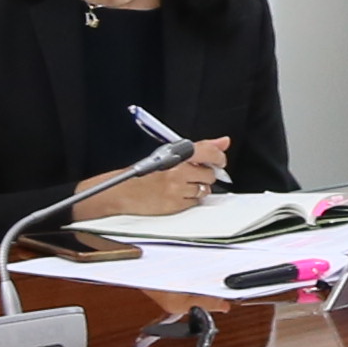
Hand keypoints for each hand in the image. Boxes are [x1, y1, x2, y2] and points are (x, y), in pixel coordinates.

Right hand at [89, 142, 234, 221]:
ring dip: (198, 187)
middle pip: (209, 174)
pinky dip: (190, 199)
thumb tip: (224, 142)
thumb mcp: (170, 153)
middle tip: (193, 174)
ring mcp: (177, 190)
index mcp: (177, 154)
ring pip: (204, 190)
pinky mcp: (175, 205)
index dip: (219, 158)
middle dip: (205, 175)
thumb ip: (201, 147)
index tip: (219, 161)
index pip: (210, 152)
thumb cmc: (146, 171)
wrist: (124, 190)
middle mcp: (178, 171)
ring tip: (183, 184)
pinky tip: (177, 194)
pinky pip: (194, 202)